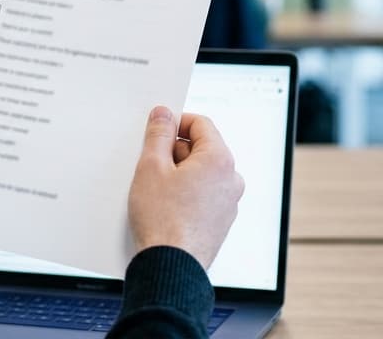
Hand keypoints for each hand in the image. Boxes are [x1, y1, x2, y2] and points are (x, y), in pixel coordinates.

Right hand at [127, 107, 243, 270]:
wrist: (171, 266)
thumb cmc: (163, 220)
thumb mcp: (152, 167)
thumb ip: (158, 134)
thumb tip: (164, 115)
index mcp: (219, 160)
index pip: (201, 124)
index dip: (176, 122)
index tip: (158, 129)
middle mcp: (231, 179)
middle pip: (202, 149)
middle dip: (175, 151)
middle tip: (151, 164)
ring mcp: (228, 202)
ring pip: (202, 173)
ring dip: (180, 174)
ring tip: (156, 190)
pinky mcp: (220, 221)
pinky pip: (204, 195)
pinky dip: (186, 193)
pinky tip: (166, 206)